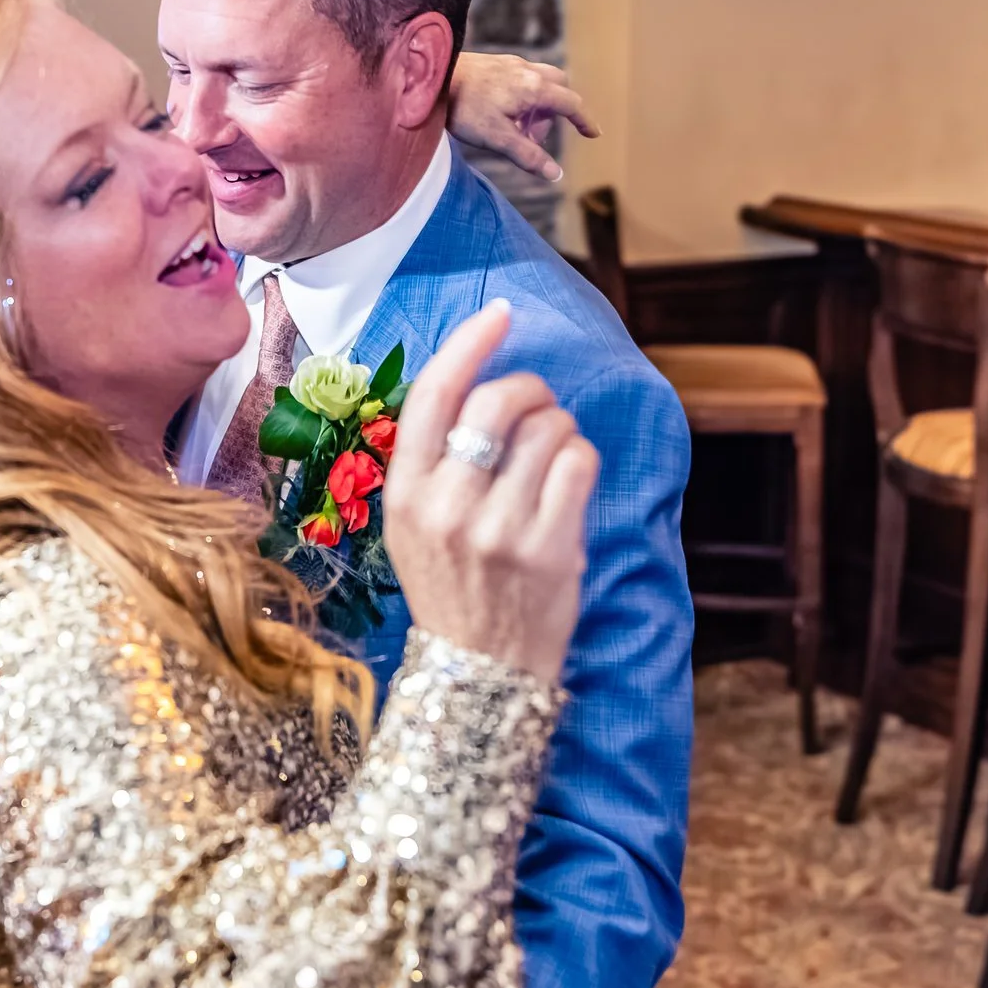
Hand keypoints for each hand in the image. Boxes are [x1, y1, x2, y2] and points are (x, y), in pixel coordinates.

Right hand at [382, 302, 597, 679]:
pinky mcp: (549, 548)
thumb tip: (480, 381)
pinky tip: (570, 482)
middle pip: (496, 401)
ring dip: (561, 427)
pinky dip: (582, 459)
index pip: (434, 395)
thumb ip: (435, 461)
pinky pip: (579, 463)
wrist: (477, 672)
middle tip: (538, 406)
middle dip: (529, 388)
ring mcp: (499, 529)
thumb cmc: (451, 588)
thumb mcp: (413, 525)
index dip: (470, 344)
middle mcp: (447, 507)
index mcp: (405, 494)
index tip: (499, 314)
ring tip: (553, 456)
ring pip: (548, 428)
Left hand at [445, 52, 598, 184]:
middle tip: (534, 137)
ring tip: (513, 127)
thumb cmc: (463, 108)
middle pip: (558, 88)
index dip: (584, 120)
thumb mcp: (498, 139)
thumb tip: (556, 175)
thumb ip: (529, 156)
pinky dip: (522, 95)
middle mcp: (527, 71)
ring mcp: (511, 64)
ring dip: (537, 105)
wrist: (431, 78)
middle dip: (556, 113)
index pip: (570, 104)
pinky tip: (498, 111)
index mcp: (534, 89)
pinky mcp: (495, 63)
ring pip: (540, 81)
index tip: (593, 133)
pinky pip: (521, 77)